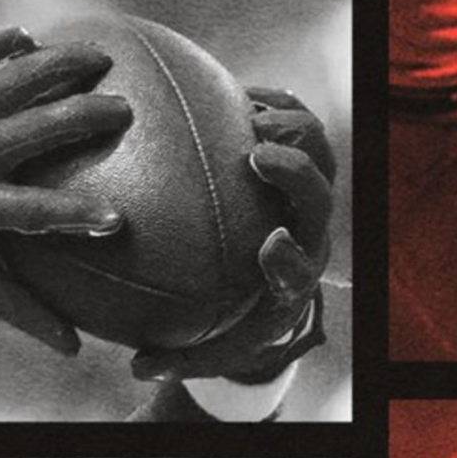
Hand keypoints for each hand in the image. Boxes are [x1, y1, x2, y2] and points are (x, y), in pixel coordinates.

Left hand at [0, 25, 134, 353]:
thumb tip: (78, 349)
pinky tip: (29, 36)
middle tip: (123, 114)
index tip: (115, 220)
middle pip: (33, 130)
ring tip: (102, 59)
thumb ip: (27, 312)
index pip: (33, 212)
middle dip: (80, 118)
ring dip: (58, 66)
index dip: (74, 216)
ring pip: (12, 83)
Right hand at [134, 87, 335, 383]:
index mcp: (290, 275)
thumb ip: (181, 356)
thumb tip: (138, 366)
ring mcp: (307, 190)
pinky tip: (234, 91)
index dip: (289, 257)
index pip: (298, 268)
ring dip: (290, 129)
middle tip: (258, 155)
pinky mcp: (301, 155)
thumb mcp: (215, 344)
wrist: (275, 277)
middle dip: (296, 175)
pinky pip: (297, 118)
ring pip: (319, 151)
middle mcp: (307, 229)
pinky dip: (274, 102)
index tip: (268, 244)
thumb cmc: (240, 316)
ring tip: (246, 111)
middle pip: (317, 196)